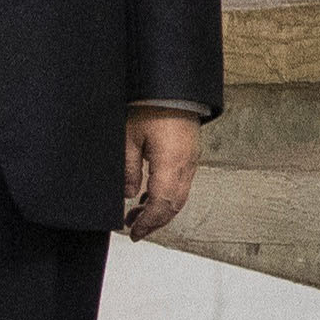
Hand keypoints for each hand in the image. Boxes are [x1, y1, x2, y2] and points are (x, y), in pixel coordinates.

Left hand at [121, 109, 202, 241]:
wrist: (172, 86)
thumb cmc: (151, 105)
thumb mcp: (128, 138)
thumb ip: (128, 169)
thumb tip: (129, 194)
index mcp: (172, 164)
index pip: (162, 205)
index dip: (148, 222)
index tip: (134, 232)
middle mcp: (186, 166)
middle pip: (174, 205)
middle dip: (155, 221)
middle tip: (135, 229)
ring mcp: (191, 161)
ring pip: (179, 196)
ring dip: (160, 209)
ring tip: (138, 215)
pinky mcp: (190, 155)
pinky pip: (181, 184)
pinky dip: (167, 196)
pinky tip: (150, 195)